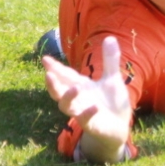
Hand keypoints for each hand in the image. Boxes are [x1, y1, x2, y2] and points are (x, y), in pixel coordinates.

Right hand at [43, 35, 131, 161]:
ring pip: (67, 107)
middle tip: (47, 73)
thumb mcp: (112, 79)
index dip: (55, 67)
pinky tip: (95, 107)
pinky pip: (86, 119)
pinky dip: (88, 113)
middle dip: (53, 83)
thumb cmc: (112, 103)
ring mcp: (82, 112)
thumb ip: (110, 60)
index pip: (65, 75)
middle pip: (59, 91)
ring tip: (74, 88)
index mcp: (81, 86)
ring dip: (68, 98)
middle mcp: (78, 99)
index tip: (45, 58)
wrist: (120, 128)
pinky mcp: (92, 124)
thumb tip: (110, 37)